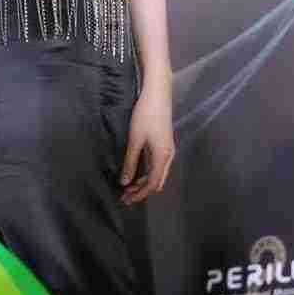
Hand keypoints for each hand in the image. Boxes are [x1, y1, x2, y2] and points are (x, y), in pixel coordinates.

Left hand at [120, 81, 174, 204]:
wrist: (158, 95)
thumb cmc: (145, 116)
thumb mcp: (135, 140)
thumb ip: (131, 162)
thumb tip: (125, 182)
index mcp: (163, 157)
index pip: (152, 184)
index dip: (139, 194)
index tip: (125, 200)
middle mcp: (168, 156)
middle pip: (157, 182)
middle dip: (142, 192)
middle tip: (125, 197)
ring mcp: (168, 151)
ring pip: (158, 174)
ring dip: (144, 183)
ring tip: (128, 187)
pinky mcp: (165, 145)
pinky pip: (157, 166)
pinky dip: (147, 173)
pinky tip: (136, 173)